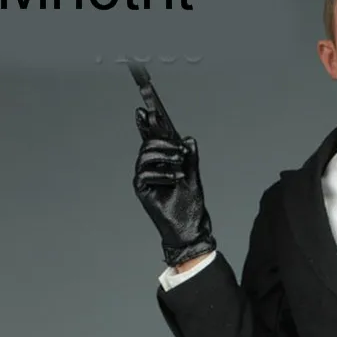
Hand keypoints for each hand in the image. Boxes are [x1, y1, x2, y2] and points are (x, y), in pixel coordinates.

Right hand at [132, 108, 215, 267]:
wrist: (190, 228)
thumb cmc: (191, 205)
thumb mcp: (193, 176)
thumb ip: (189, 157)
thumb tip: (188, 138)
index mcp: (162, 162)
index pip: (153, 138)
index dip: (147, 123)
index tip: (145, 107)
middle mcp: (150, 168)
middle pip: (148, 143)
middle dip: (164, 140)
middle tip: (182, 148)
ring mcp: (145, 178)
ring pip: (145, 155)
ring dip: (164, 154)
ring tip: (181, 162)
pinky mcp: (142, 190)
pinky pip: (144, 174)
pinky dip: (162, 173)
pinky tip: (176, 178)